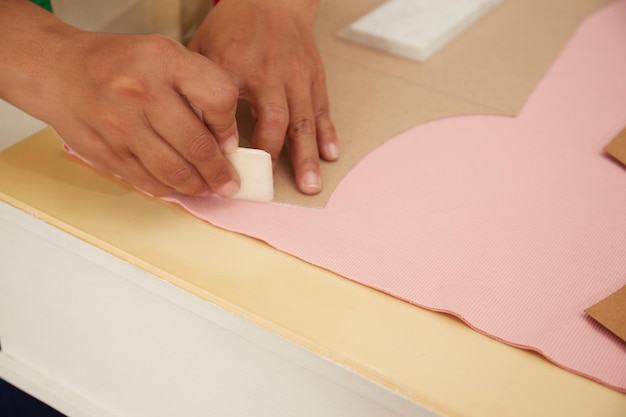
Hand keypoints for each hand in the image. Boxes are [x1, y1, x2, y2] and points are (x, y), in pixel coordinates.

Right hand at [41, 31, 240, 197]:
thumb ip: (198, 86)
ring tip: (207, 187)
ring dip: (197, 186)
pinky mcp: (106, 153)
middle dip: (219, 172)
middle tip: (228, 182)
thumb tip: (225, 137)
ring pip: (174, 171)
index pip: (218, 99)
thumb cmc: (119, 64)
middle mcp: (141, 92)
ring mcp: (121, 125)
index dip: (229, 127)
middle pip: (197, 145)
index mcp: (163, 61)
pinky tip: (178, 185)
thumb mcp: (164, 54)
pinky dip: (169, 189)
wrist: (59, 71)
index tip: (230, 142)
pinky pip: (148, 181)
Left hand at [188, 0, 338, 194]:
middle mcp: (270, 73)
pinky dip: (326, 134)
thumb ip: (196, 88)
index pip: (232, 114)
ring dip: (307, 156)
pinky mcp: (314, 78)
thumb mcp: (203, 49)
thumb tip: (190, 132)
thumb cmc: (235, 26)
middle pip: (276, 121)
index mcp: (236, 67)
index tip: (228, 170)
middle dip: (274, 157)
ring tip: (309, 185)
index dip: (231, 145)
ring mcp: (296, 76)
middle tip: (271, 186)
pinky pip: (322, 110)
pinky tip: (329, 155)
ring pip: (304, 121)